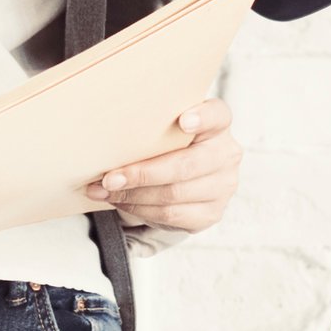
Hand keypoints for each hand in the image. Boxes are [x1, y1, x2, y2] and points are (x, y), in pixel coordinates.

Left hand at [92, 98, 239, 243]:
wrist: (182, 177)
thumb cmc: (166, 144)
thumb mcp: (162, 128)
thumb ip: (148, 126)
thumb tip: (104, 139)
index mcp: (218, 125)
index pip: (217, 115)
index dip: (202, 118)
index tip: (183, 122)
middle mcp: (226, 154)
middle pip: (185, 166)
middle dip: (142, 174)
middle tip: (109, 178)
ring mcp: (222, 186)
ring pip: (174, 194)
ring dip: (133, 195)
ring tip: (104, 190)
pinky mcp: (211, 212)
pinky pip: (171, 215)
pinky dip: (139, 210)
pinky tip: (119, 201)